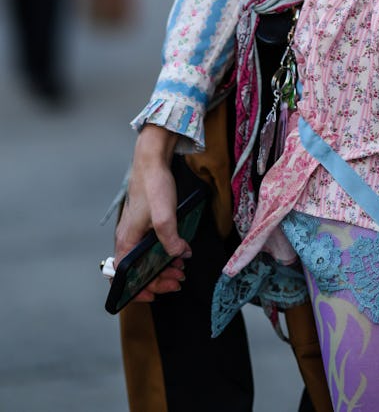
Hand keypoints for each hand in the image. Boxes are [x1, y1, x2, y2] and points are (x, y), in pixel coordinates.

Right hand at [113, 124, 190, 300]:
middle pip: (136, 271)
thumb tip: (179, 254)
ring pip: (144, 260)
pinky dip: (162, 254)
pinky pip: (150, 247)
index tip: (156, 294)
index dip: (136, 291)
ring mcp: (135, 231)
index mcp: (126, 241)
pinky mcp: (144, 224)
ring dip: (162, 268)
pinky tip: (177, 251)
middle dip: (157, 280)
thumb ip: (170, 239)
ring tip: (180, 268)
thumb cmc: (153, 185)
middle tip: (178, 280)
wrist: (152, 160)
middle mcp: (127, 238)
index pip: (122, 278)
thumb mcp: (164, 214)